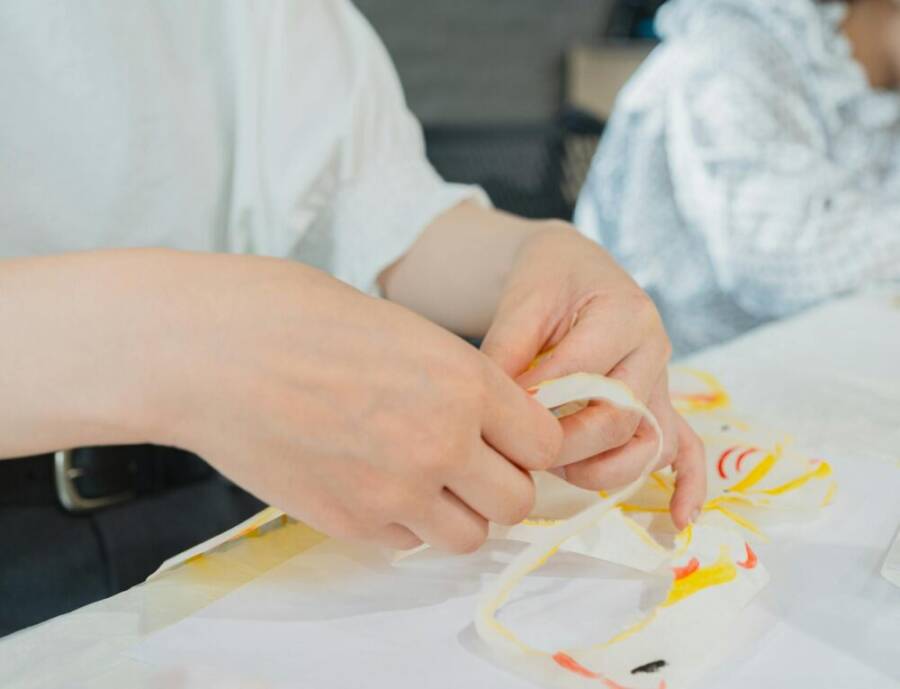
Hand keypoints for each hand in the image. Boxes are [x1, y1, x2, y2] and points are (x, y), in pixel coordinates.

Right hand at [156, 253, 561, 552]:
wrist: (209, 351)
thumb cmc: (295, 317)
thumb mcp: (401, 327)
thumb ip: (455, 379)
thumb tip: (483, 414)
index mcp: (463, 381)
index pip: (544, 442)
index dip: (528, 441)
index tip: (507, 437)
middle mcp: (443, 442)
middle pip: (515, 501)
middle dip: (499, 484)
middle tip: (469, 464)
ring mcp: (395, 490)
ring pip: (468, 536)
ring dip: (456, 513)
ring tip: (422, 480)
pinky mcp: (348, 522)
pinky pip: (406, 543)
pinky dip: (402, 523)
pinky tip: (370, 483)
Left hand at [480, 224, 705, 527]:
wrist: (574, 268)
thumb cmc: (548, 280)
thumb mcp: (523, 300)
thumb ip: (508, 349)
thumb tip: (495, 408)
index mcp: (624, 314)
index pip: (582, 374)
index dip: (538, 402)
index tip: (499, 415)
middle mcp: (653, 350)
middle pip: (620, 420)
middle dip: (566, 445)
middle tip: (522, 450)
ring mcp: (662, 381)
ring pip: (650, 444)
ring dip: (604, 470)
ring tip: (560, 472)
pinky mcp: (660, 403)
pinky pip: (686, 447)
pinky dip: (687, 484)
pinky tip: (679, 520)